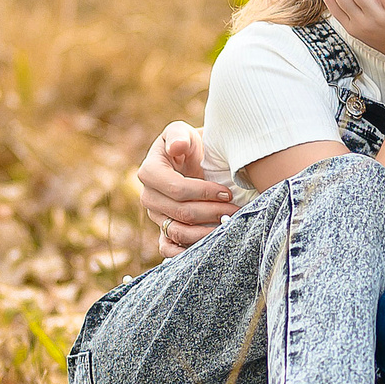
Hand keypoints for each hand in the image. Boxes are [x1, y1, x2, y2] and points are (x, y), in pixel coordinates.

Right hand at [140, 122, 233, 252]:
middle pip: (181, 212)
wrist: (194, 160)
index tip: (226, 192)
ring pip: (178, 232)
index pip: (176, 189)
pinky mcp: (163, 230)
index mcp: (150, 171)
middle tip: (235, 210)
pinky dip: (186, 252)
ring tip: (228, 225)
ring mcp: (155, 216)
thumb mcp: (183, 132)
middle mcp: (149, 196)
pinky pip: (167, 249)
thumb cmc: (190, 145)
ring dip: (206, 232)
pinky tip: (208, 247)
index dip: (203, 193)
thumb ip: (178, 135)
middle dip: (212, 213)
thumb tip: (176, 147)